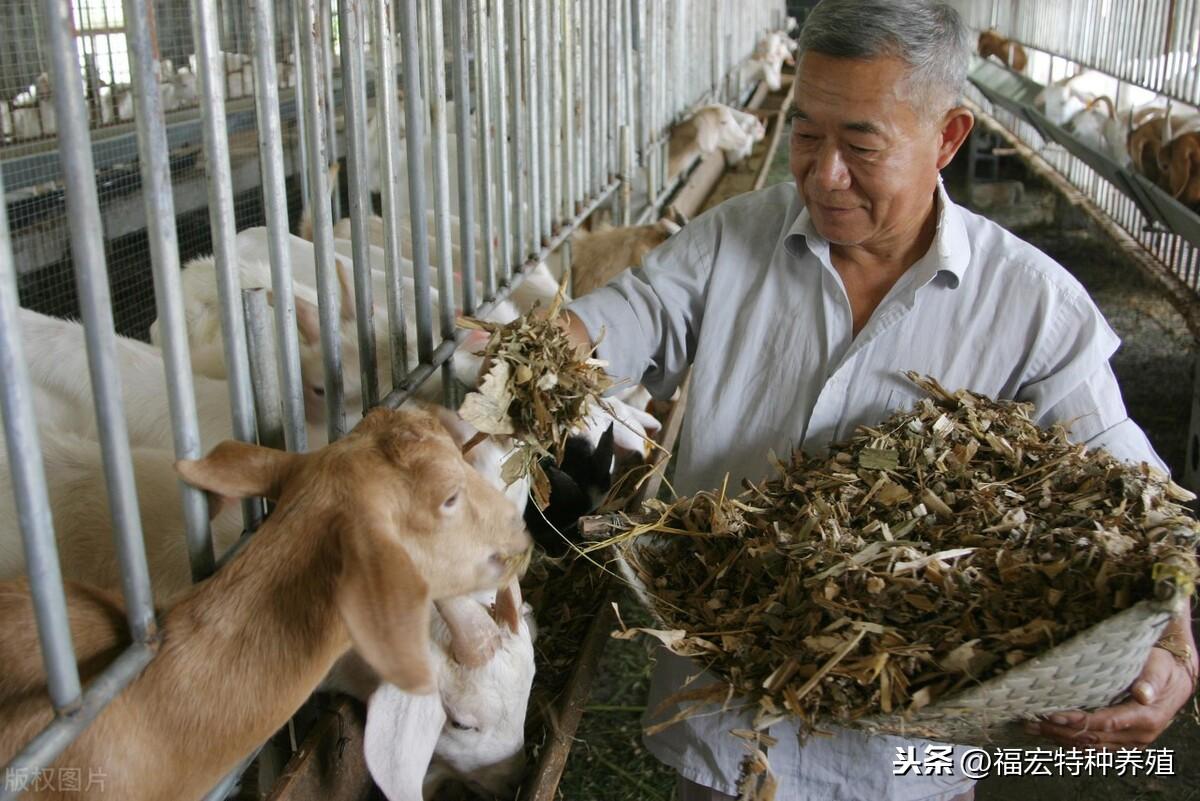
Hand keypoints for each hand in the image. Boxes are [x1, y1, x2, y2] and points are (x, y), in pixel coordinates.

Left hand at [1025, 633, 1196, 747]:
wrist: (1176, 681)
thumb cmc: (1163, 668)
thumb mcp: (1158, 668)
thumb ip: (1149, 681)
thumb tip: (1142, 693)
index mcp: (1145, 718)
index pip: (1105, 723)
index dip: (1078, 721)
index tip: (1052, 715)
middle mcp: (1138, 735)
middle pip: (1093, 738)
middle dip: (1060, 731)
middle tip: (1030, 721)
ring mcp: (1130, 742)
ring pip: (1091, 747)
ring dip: (1060, 739)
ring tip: (1032, 728)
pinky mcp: (1124, 742)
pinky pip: (1095, 748)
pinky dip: (1072, 743)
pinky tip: (1050, 736)